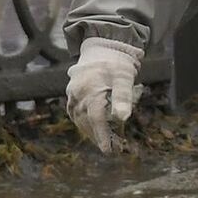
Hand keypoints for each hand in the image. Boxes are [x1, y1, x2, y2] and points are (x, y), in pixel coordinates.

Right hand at [65, 39, 143, 153]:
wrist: (102, 47)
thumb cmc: (116, 63)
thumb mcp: (125, 77)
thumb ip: (123, 96)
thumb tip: (123, 119)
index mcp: (90, 89)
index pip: (96, 118)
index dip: (102, 135)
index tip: (108, 150)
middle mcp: (78, 94)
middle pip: (88, 121)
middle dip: (99, 137)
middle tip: (113, 150)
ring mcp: (73, 95)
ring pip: (81, 120)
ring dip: (92, 133)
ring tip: (106, 143)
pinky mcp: (72, 96)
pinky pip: (76, 114)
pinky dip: (85, 124)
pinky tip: (94, 131)